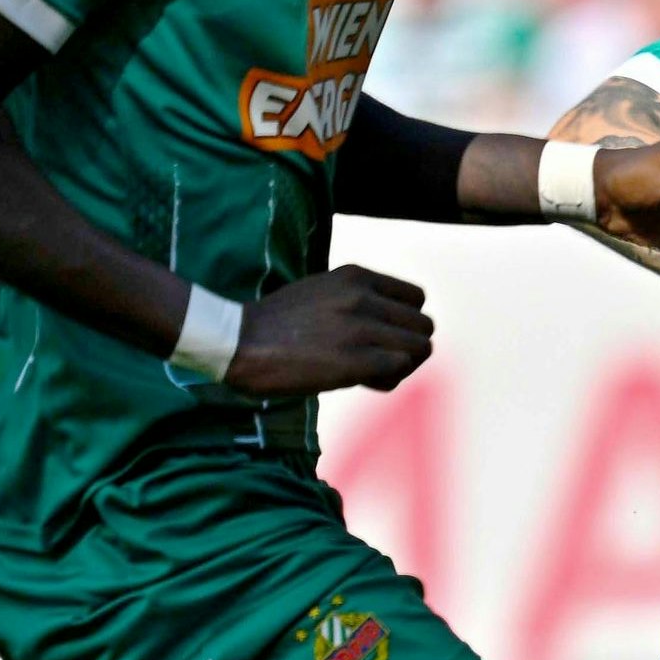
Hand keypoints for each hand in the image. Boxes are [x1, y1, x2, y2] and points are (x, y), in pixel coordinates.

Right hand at [223, 266, 429, 396]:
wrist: (237, 341)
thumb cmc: (278, 323)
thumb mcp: (323, 292)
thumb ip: (359, 300)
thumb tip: (395, 324)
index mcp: (356, 277)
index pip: (416, 298)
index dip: (405, 321)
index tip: (383, 335)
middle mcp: (363, 298)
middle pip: (423, 326)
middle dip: (408, 347)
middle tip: (379, 359)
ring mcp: (360, 329)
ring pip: (419, 349)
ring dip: (402, 365)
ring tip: (372, 371)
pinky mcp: (355, 361)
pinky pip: (399, 369)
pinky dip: (388, 380)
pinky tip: (363, 381)